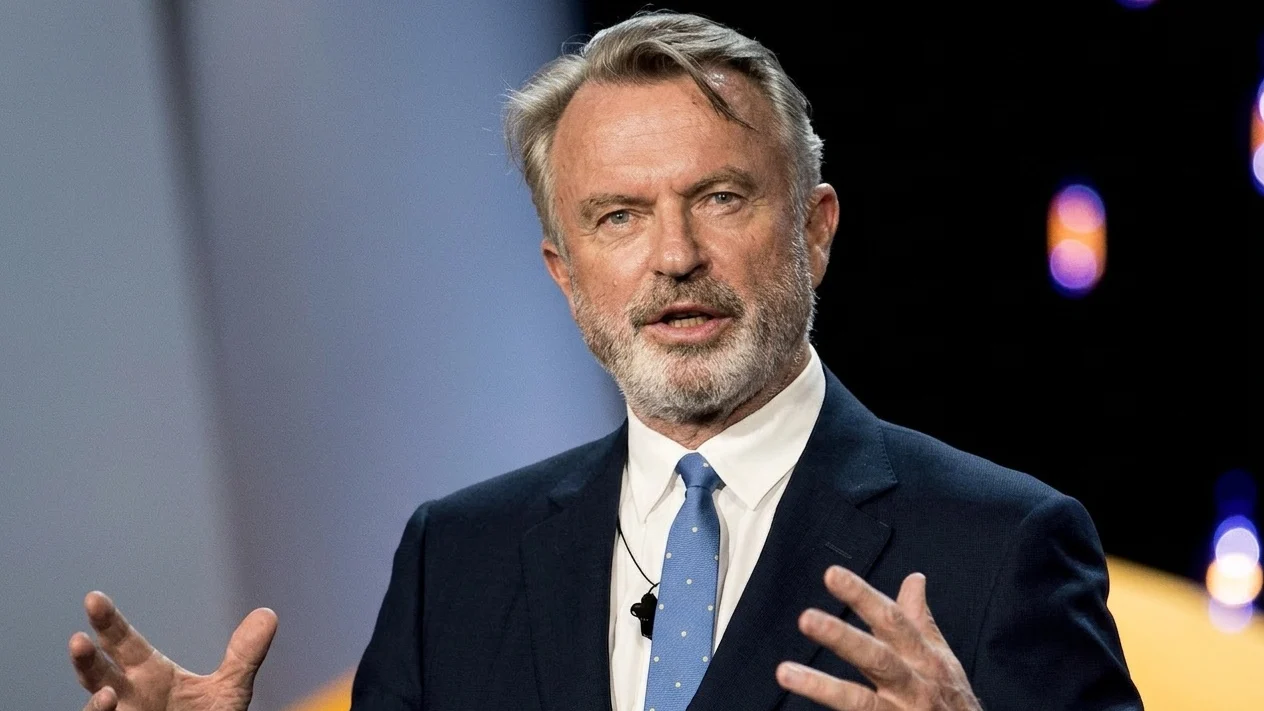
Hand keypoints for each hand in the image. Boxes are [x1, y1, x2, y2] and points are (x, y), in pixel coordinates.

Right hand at [69, 591, 276, 710]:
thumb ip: (243, 657)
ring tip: (103, 691)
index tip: (94, 597)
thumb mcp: (227, 692)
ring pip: (96, 709)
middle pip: (100, 672)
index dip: (109, 623)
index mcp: (148, 675)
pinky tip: (110, 704)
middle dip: (88, 656)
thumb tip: (268, 614)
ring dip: (94, 701)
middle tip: (81, 636)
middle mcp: (128, 697)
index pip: (123, 644)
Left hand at [776, 567, 980, 710]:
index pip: (891, 619)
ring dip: (822, 687)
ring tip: (785, 673)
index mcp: (924, 657)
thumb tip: (914, 579)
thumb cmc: (950, 698)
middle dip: (841, 637)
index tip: (832, 574)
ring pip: (860, 702)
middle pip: (875, 657)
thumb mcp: (941, 658)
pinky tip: (802, 710)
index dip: (862, 596)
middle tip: (806, 618)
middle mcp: (914, 685)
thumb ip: (920, 619)